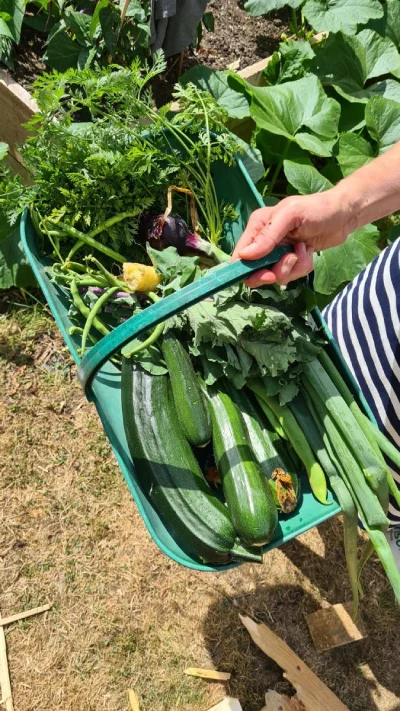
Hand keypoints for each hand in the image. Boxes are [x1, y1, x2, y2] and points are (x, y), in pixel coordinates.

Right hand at [232, 188, 354, 286]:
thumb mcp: (290, 216)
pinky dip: (302, 267)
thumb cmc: (316, 209)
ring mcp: (278, 252)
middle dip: (275, 271)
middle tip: (289, 262)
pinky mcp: (292, 260)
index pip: (240, 255)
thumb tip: (245, 256)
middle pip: (256, 271)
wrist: (343, 215)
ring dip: (292, 268)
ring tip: (303, 250)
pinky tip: (308, 252)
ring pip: (276, 275)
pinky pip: (291, 275)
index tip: (267, 274)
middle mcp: (264, 241)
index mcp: (258, 226)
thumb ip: (267, 236)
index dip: (247, 270)